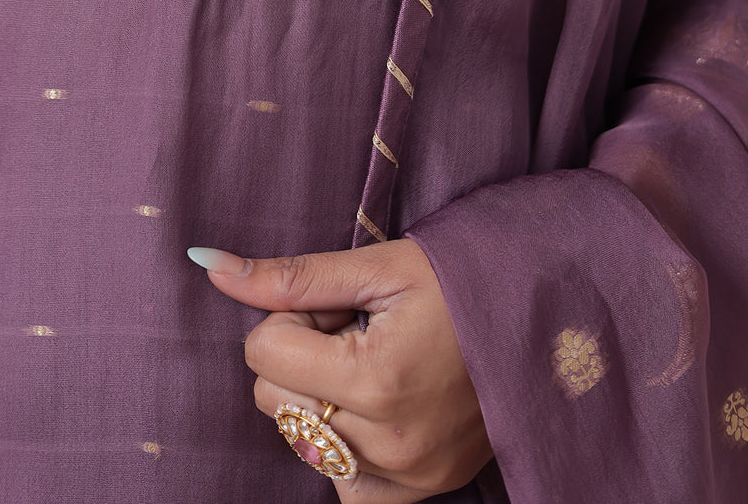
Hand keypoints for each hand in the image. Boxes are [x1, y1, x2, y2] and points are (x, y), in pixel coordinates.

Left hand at [188, 238, 491, 500]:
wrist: (539, 315)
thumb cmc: (459, 278)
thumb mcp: (377, 266)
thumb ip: (290, 275)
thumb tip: (208, 267)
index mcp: (377, 380)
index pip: (263, 354)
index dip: (290, 318)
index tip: (336, 306)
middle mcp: (390, 441)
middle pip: (274, 400)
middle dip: (301, 357)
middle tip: (357, 330)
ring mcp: (408, 474)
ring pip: (300, 439)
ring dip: (321, 397)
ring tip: (374, 360)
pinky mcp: (422, 490)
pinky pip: (341, 480)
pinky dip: (342, 443)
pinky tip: (376, 403)